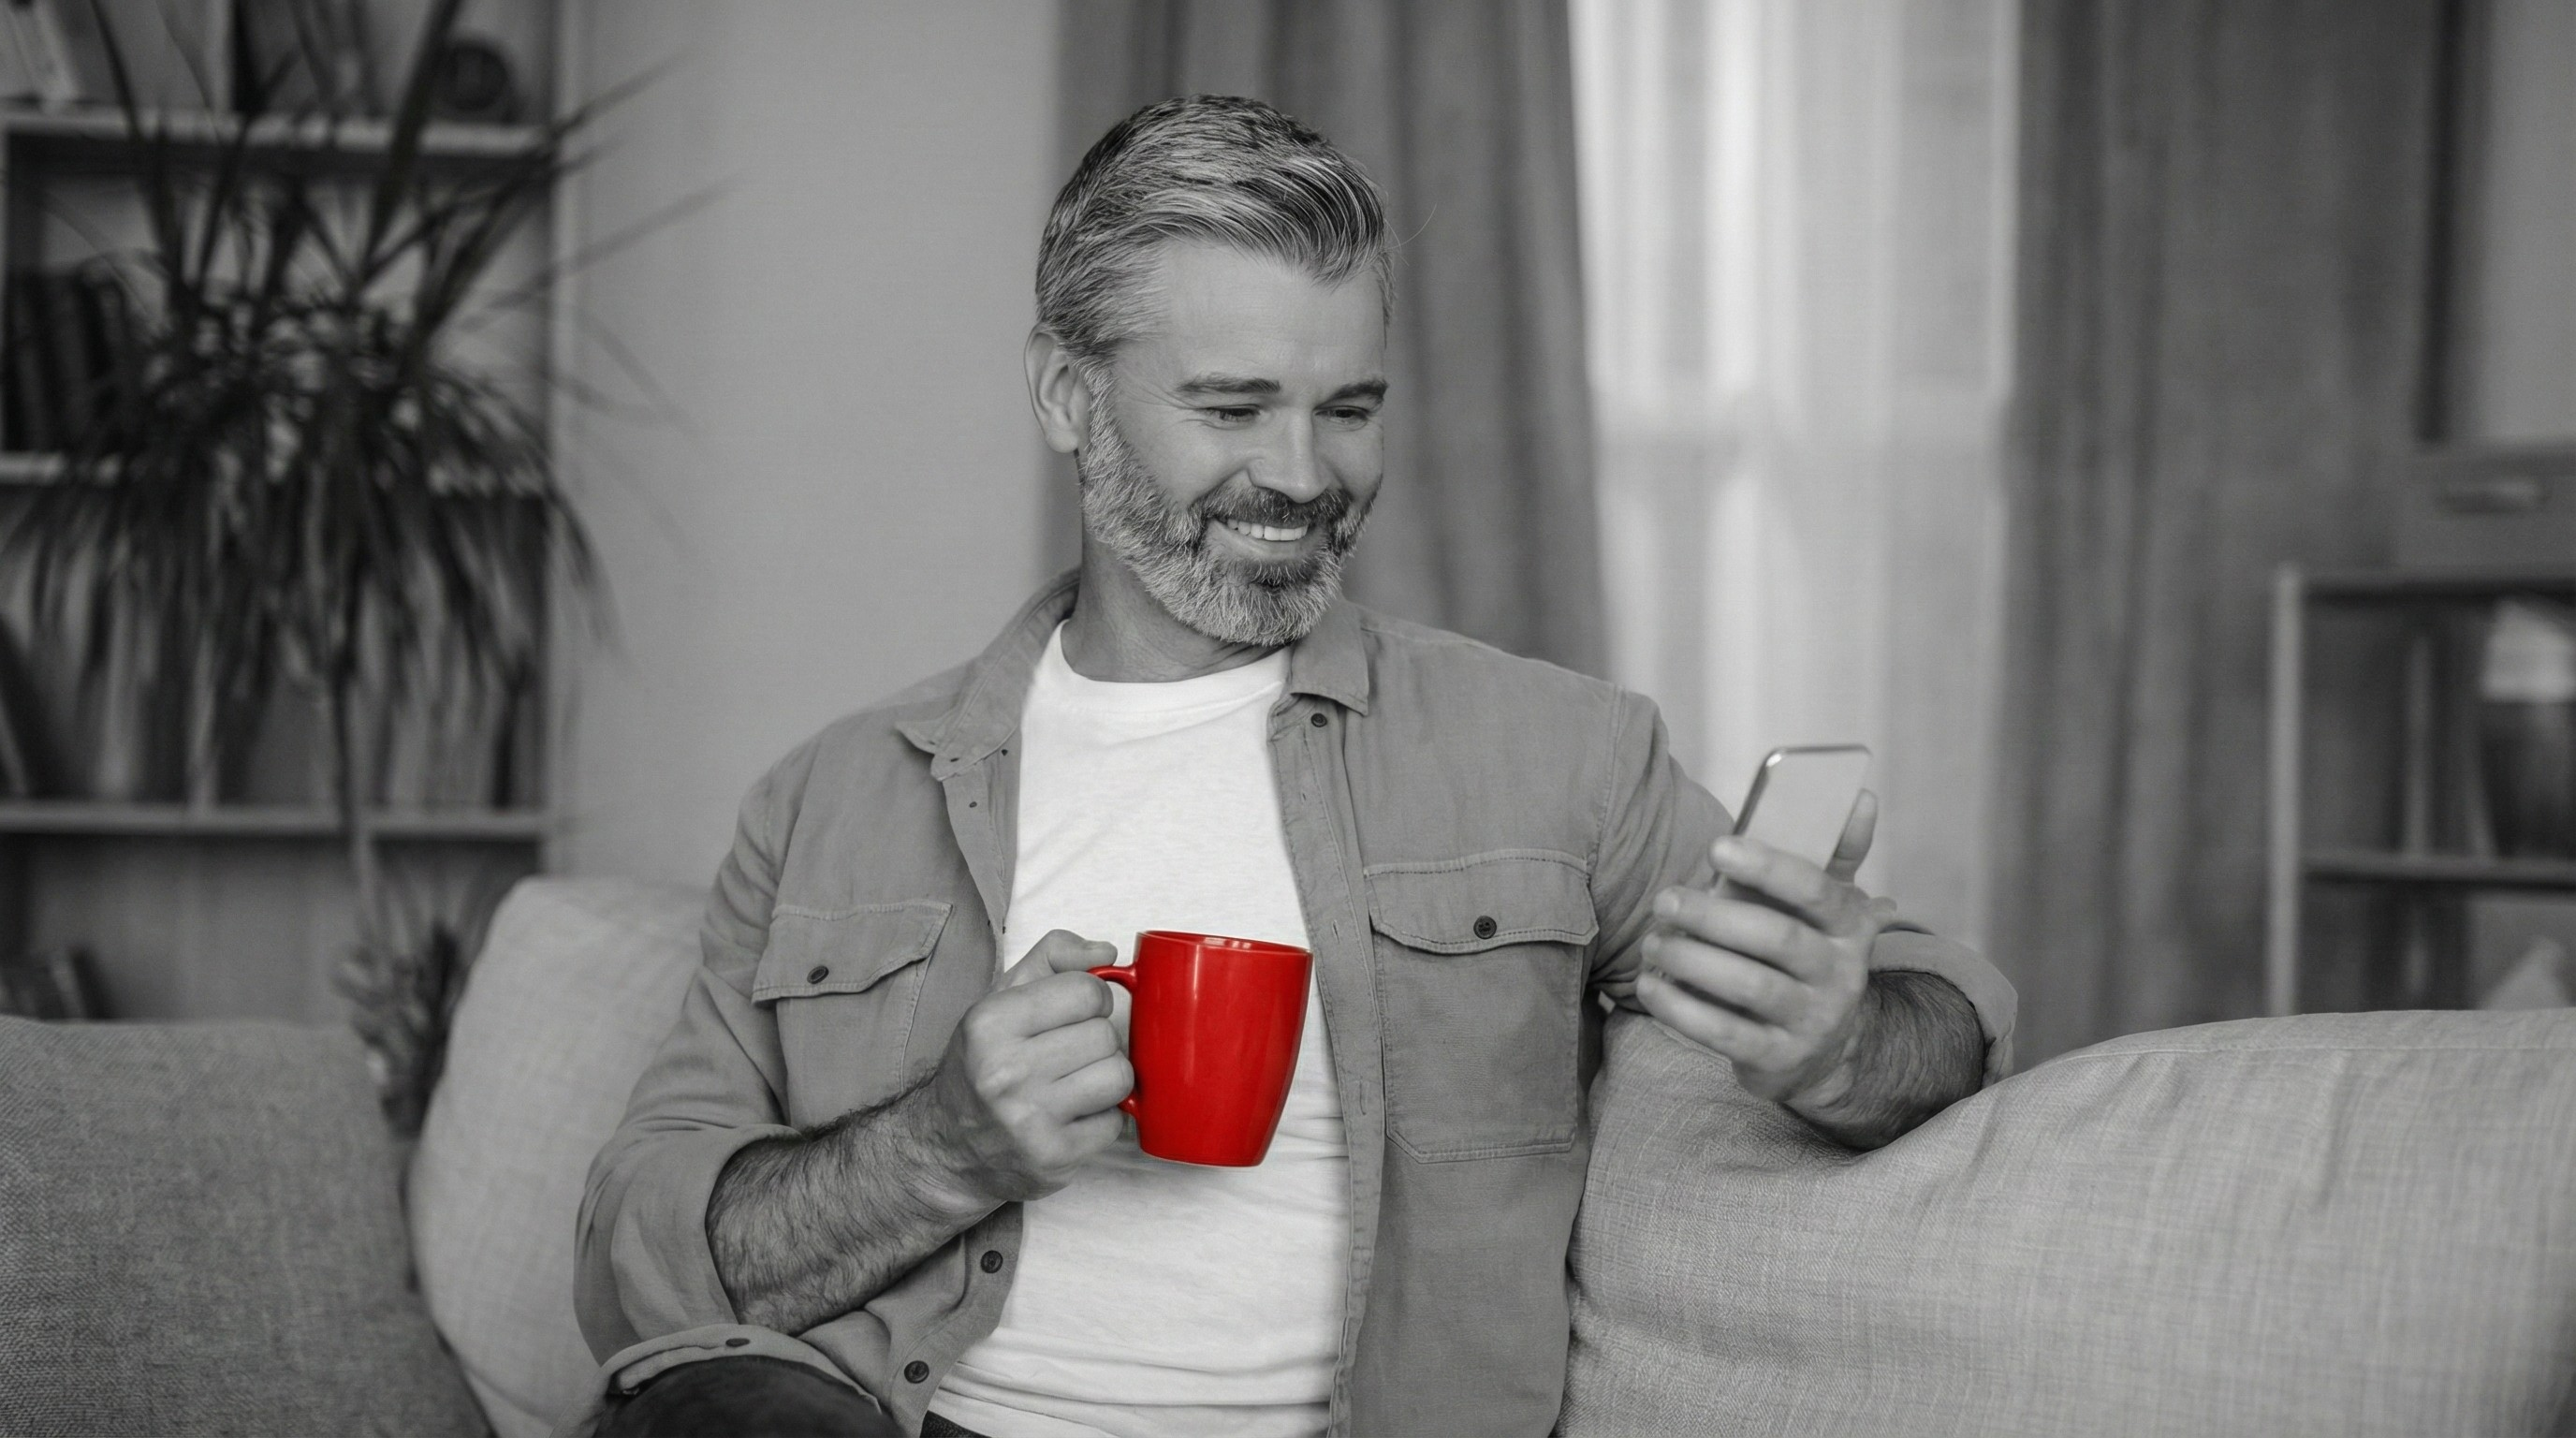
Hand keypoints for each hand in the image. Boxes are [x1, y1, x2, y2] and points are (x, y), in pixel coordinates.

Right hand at [923, 930, 1133, 1204]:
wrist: (945, 1147)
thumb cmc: (982, 1064)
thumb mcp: (1001, 997)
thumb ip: (1053, 957)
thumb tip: (1108, 953)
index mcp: (991, 1022)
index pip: (1088, 991)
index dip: (1090, 1000)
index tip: (1073, 1015)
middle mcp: (1006, 1071)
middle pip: (1106, 1036)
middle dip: (1097, 1042)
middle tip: (1069, 1056)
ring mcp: (1030, 1119)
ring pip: (1119, 1077)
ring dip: (1106, 1080)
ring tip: (1075, 1085)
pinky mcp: (1053, 1157)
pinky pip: (1115, 1123)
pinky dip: (1101, 1120)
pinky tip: (1072, 1118)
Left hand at [1637, 791, 1897, 1112]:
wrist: (1823, 1048)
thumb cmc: (1809, 957)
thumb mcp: (1830, 908)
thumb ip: (1837, 852)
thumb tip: (1860, 795)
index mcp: (1850, 927)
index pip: (1816, 890)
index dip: (1767, 867)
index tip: (1716, 848)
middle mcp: (1840, 975)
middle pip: (1776, 938)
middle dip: (1712, 915)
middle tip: (1664, 900)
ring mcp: (1812, 1021)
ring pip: (1749, 985)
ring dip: (1691, 960)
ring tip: (1652, 943)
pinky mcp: (1778, 1058)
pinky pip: (1724, 1033)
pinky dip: (1680, 1008)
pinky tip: (1650, 986)